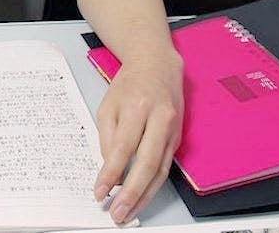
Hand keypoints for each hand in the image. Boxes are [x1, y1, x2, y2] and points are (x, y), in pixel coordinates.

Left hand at [93, 49, 183, 224]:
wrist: (158, 66)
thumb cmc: (129, 85)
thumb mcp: (108, 105)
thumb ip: (108, 137)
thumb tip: (111, 170)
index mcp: (137, 107)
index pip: (123, 147)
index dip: (111, 173)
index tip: (100, 192)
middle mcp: (159, 119)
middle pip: (147, 163)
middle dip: (131, 193)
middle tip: (117, 212)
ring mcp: (173, 130)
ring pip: (161, 170)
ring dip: (144, 196)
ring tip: (128, 213)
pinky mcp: (179, 138)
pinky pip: (166, 167)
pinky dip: (153, 185)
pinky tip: (141, 197)